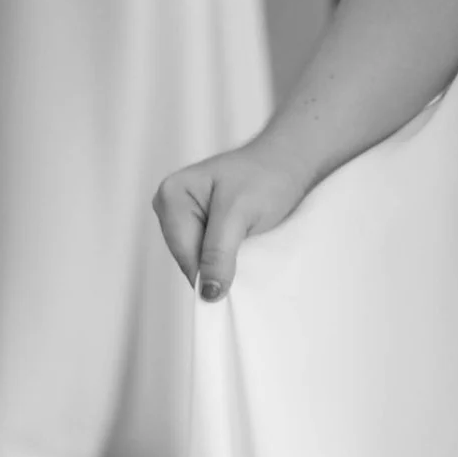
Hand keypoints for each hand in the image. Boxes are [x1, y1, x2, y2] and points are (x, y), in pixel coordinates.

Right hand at [153, 142, 304, 300]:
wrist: (287, 164)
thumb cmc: (266, 177)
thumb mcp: (239, 214)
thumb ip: (218, 252)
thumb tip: (207, 292)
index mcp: (171, 194)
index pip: (183, 252)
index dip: (207, 271)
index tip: (231, 284)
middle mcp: (170, 204)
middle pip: (187, 256)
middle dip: (214, 262)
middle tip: (245, 248)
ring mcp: (183, 215)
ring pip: (198, 258)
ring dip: (221, 259)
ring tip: (245, 240)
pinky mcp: (199, 224)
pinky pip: (206, 253)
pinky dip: (225, 255)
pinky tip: (241, 243)